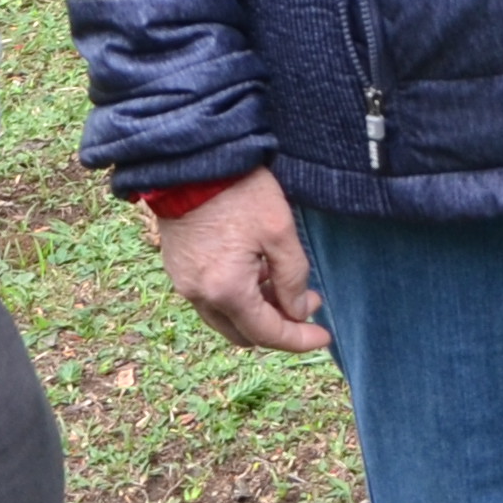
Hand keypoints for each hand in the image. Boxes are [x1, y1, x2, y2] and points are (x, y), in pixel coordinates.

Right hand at [154, 173, 328, 352]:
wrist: (191, 162)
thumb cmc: (238, 192)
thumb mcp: (279, 231)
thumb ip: (293, 277)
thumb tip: (299, 311)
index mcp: (226, 290)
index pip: (268, 334)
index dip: (299, 340)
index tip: (325, 337)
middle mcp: (200, 296)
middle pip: (245, 333)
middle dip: (279, 325)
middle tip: (307, 302)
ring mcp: (184, 284)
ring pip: (227, 318)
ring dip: (257, 312)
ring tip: (282, 282)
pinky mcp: (178, 269)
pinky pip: (211, 299)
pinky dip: (236, 297)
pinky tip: (255, 270)